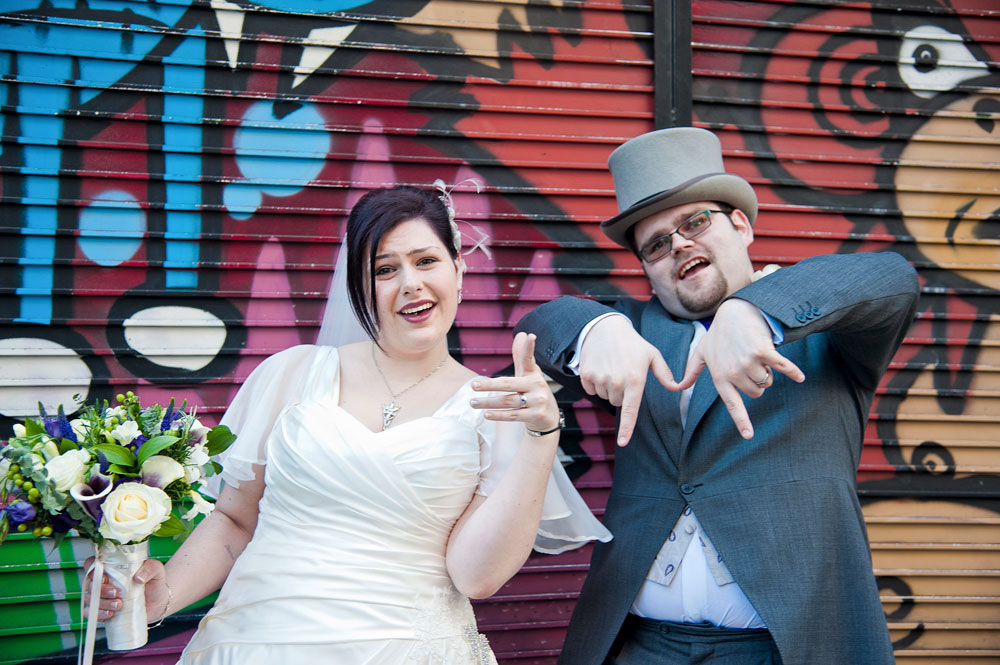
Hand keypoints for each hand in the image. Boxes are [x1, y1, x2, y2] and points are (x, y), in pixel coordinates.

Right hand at [83, 556, 168, 622]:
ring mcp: (102, 597)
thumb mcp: (156, 570)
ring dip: (102, 603)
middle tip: (117, 592)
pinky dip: (98, 614)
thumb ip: (149, 568)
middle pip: (90, 584)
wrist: (159, 602)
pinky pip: (91, 614)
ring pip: (90, 599)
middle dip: (101, 590)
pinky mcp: (104, 610)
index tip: (105, 577)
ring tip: (119, 604)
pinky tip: (111, 614)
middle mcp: (104, 581)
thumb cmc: (154, 582)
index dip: (93, 570)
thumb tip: (138, 577)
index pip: (92, 563)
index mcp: (112, 567)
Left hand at [470, 332, 560, 433]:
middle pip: (509, 384)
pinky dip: (498, 415)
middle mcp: (537, 385)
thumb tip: (521, 333)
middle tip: (473, 386)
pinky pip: (513, 415)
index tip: (530, 336)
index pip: (529, 359)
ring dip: (488, 403)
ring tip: (473, 403)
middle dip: (490, 385)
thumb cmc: (534, 391)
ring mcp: (538, 401)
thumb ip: (521, 356)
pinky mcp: (536, 415)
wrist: (549, 417)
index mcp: (533, 373)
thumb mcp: (528, 374)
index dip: (529, 348)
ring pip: (508, 401)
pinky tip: (486, 414)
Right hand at [577, 315, 676, 446]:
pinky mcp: (586, 376)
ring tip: (611, 367)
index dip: (626, 429)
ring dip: (608, 387)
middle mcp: (616, 382)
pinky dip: (595, 383)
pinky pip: (592, 390)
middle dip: (621, 393)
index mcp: (635, 380)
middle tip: (623, 373)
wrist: (604, 328)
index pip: (630, 411)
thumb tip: (676, 388)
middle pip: (617, 403)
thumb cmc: (632, 343)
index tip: (623, 443)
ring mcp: (600, 379)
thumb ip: (665, 374)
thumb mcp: (652, 355)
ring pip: (605, 396)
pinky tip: (600, 367)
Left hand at [674, 299, 804, 438]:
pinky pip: (783, 368)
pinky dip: (793, 372)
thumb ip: (691, 372)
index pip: (733, 404)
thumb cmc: (718, 334)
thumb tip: (678, 387)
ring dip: (767, 372)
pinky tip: (800, 377)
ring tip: (756, 356)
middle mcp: (733, 373)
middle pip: (756, 393)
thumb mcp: (701, 353)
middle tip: (749, 364)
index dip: (741, 421)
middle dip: (757, 382)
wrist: (735, 312)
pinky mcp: (763, 352)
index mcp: (720, 377)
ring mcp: (748, 363)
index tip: (748, 435)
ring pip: (767, 382)